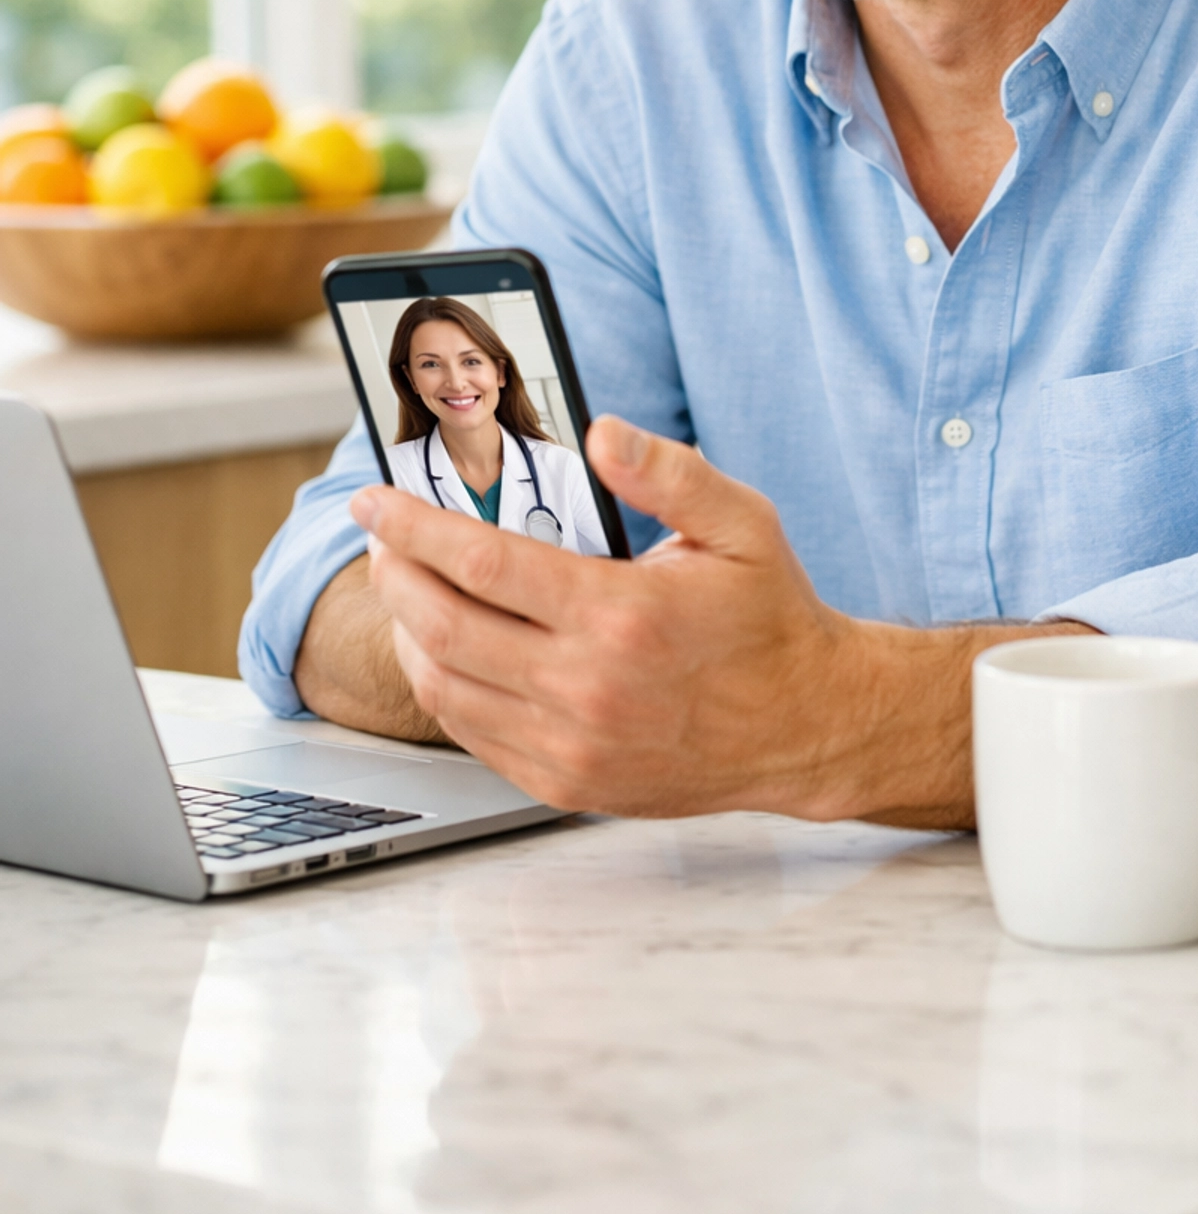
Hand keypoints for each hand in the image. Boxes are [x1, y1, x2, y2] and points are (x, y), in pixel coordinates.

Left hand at [352, 416, 1096, 824]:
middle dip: (394, 574)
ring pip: (444, 687)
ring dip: (406, 630)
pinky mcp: (568, 782)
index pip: (482, 564)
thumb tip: (603, 432)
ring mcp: (573, 745)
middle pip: (443, 626)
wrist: (804, 726)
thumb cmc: (770, 619)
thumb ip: (669, 472)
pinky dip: (440, 687)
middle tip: (381, 538)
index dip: (414, 527)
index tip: (376, 499)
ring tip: (404, 587)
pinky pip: (472, 735)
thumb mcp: (742, 523)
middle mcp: (587, 687)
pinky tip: (444, 649)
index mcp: (622, 615)